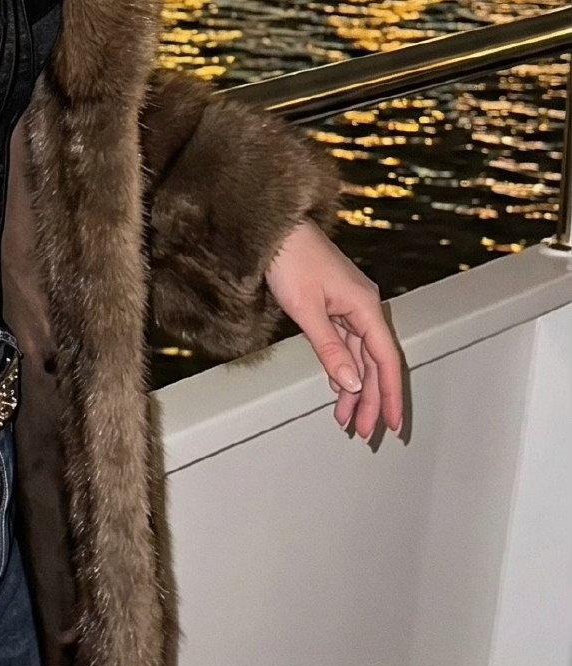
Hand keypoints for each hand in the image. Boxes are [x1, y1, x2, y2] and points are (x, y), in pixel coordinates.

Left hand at [265, 218, 404, 443]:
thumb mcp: (307, 310)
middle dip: (369, 400)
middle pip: (374, 363)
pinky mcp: (334, 307)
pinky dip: (342, 369)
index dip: (389, 394)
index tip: (390, 423)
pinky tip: (337, 389)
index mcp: (365, 307)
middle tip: (364, 433)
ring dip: (353, 389)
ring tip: (346, 420)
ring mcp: (350, 308)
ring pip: (359, 357)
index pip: (385, 360)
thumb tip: (350, 383)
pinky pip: (345, 346)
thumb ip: (330, 349)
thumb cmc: (291, 261)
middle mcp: (363, 308)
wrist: (275, 231)